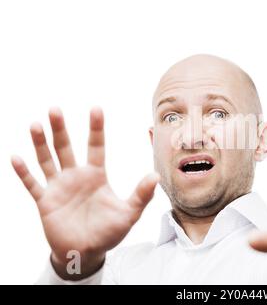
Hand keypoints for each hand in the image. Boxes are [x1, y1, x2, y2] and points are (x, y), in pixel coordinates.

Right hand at [11, 107, 158, 278]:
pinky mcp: (45, 202)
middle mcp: (75, 176)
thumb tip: (156, 176)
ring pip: (47, 160)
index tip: (96, 108)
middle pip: (66, 147)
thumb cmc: (108, 232)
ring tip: (36, 125)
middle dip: (61, 129)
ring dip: (41, 144)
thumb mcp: (128, 214)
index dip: (96, 128)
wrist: (86, 252)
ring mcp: (58, 187)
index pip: (96, 146)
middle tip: (55, 109)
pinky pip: (32, 184)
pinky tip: (16, 158)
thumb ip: (141, 195)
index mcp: (96, 175)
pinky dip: (24, 172)